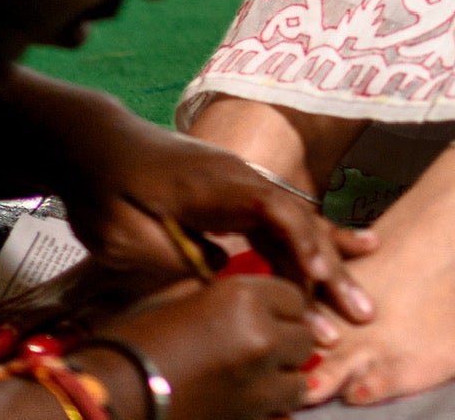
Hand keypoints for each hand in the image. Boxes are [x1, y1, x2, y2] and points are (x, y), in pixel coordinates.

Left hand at [25, 85, 373, 319]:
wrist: (98, 143)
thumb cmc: (106, 188)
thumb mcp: (124, 233)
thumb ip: (173, 256)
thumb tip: (222, 277)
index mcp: (211, 183)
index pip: (269, 207)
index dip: (297, 241)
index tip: (315, 278)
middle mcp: (238, 178)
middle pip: (294, 220)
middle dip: (328, 267)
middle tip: (356, 310)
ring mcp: (242, 185)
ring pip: (294, 225)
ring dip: (325, 266)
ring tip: (356, 303)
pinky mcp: (238, 197)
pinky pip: (281, 222)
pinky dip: (310, 245)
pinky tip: (344, 258)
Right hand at [79, 276, 317, 419]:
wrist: (110, 397)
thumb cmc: (136, 340)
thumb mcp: (181, 296)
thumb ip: (225, 295)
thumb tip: (249, 301)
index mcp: (245, 298)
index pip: (294, 296)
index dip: (281, 305)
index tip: (266, 314)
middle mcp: (262, 339)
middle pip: (303, 338)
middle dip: (287, 342)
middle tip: (261, 348)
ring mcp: (258, 387)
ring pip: (299, 382)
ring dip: (283, 380)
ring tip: (257, 380)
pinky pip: (279, 416)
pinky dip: (271, 411)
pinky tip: (248, 404)